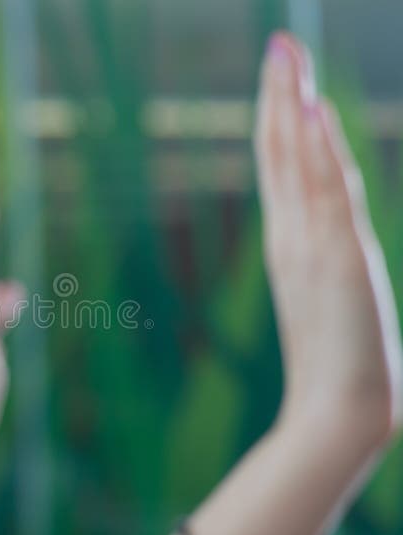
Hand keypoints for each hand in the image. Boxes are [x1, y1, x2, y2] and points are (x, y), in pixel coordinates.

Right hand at [256, 34, 401, 436]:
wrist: (337, 410)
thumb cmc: (337, 365)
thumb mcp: (323, 304)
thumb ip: (316, 268)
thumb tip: (316, 245)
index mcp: (289, 243)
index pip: (282, 169)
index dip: (278, 122)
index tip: (280, 81)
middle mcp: (292, 234)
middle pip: (281, 153)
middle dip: (277, 96)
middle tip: (276, 44)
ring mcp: (310, 243)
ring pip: (297, 162)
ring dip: (291, 105)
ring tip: (284, 54)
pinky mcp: (337, 256)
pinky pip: (326, 191)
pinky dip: (318, 149)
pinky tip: (312, 110)